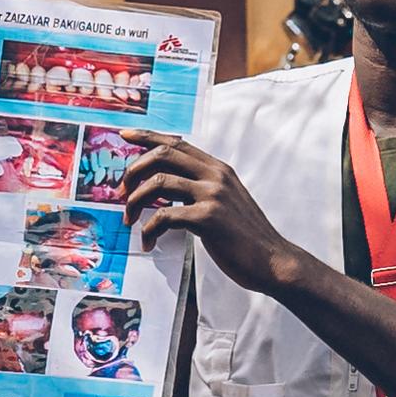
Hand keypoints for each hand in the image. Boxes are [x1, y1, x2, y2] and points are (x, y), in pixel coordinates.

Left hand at [119, 134, 295, 295]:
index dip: (147, 137)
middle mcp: (215, 175)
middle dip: (134, 170)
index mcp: (218, 169)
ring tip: (130, 219)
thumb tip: (169, 189)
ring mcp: (212, 195)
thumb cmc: (247, 238)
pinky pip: (164, 216)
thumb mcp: (227, 202)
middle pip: (163, 154)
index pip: (177, 143)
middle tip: (122, 192)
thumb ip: (203, 189)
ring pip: (158, 182)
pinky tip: (148, 242)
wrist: (274, 262)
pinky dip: (149, 229)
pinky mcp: (208, 218)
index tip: (125, 135)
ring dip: (135, 201)